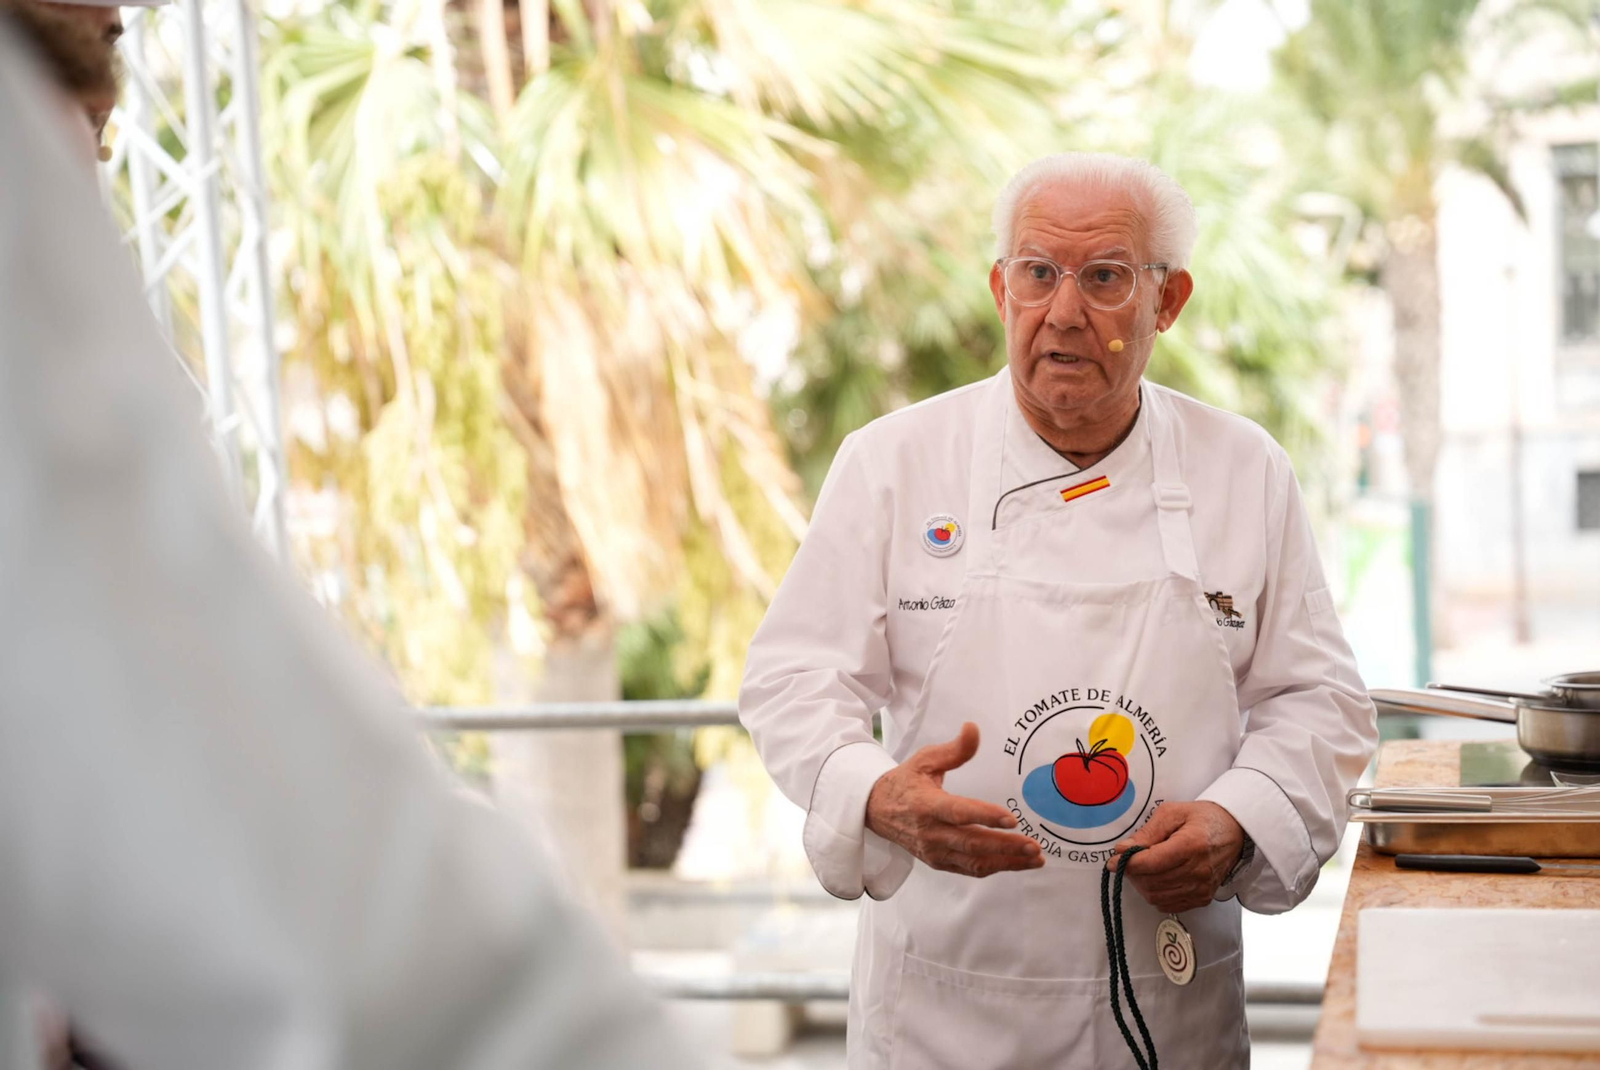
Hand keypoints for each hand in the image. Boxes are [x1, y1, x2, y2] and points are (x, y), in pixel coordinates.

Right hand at [865, 722, 1043, 877]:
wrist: (877, 811)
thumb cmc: (906, 782)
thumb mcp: (925, 759)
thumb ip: (954, 749)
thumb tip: (974, 728)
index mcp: (925, 805)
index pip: (958, 813)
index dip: (985, 816)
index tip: (1012, 819)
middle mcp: (930, 833)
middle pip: (972, 844)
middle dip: (1005, 846)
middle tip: (1034, 845)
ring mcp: (934, 851)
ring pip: (975, 862)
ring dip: (1007, 862)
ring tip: (1035, 858)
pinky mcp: (939, 863)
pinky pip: (970, 869)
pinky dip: (996, 867)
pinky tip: (1017, 862)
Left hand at [1105, 801, 1243, 912]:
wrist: (1234, 832)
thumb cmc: (1203, 819)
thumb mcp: (1172, 813)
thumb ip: (1147, 832)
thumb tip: (1124, 849)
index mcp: (1191, 845)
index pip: (1151, 863)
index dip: (1128, 863)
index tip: (1113, 860)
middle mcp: (1199, 871)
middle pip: (1151, 882)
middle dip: (1133, 873)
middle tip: (1128, 860)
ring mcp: (1202, 888)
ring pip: (1157, 896)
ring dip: (1141, 885)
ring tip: (1142, 868)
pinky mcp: (1202, 898)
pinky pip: (1168, 904)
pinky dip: (1155, 894)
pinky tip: (1155, 878)